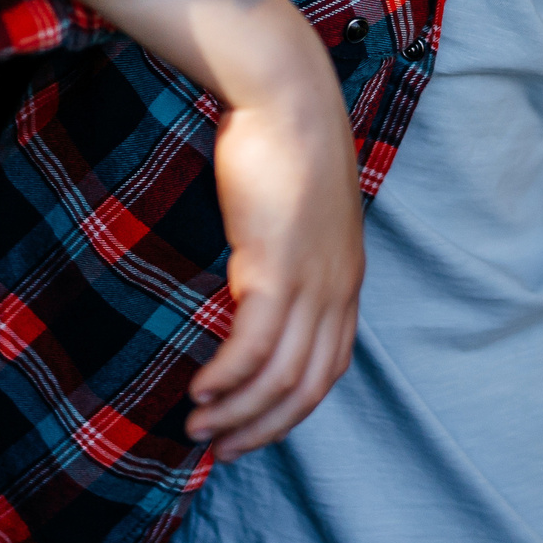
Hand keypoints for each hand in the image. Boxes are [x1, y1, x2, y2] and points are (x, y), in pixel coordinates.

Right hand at [65, 0, 363, 457]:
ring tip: (198, 426)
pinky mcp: (276, 269)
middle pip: (307, 388)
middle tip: (220, 448)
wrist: (286, 94)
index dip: (290, 409)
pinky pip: (252, 348)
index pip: (328, 368)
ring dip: (238, 412)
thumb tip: (252, 277)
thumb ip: (284, 251)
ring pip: (280, 379)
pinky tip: (200, 390)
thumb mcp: (295, 210)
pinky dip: (226, 379)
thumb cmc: (283, 141)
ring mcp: (311, 283)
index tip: (251, 427)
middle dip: (263, 428)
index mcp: (345, 279)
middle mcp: (336, 290)